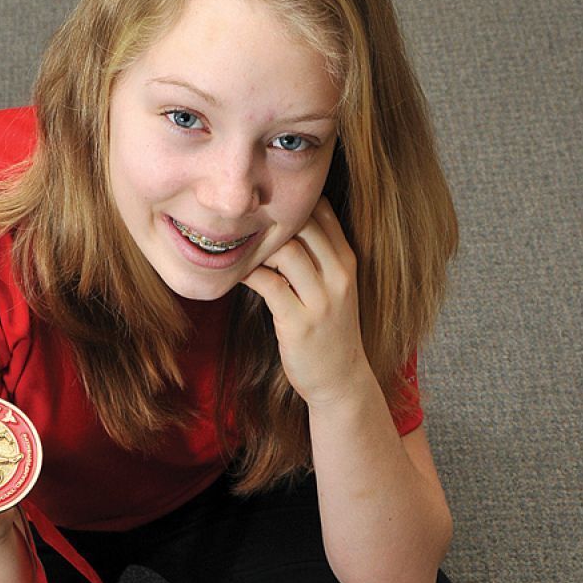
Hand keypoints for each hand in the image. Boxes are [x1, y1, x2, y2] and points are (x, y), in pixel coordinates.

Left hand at [239, 195, 366, 407]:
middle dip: (271, 222)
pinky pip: (269, 284)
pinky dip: (248, 274)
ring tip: (239, 252)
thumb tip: (276, 225)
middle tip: (243, 227)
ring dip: (258, 248)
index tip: (263, 209)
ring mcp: (321, 300)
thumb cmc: (329, 330)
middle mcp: (339, 276)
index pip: (322, 210)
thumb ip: (316, 257)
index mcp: (347, 261)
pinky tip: (235, 275)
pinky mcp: (299, 323)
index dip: (291, 203)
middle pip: (304, 224)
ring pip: (287, 251)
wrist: (340, 380)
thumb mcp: (334, 287)